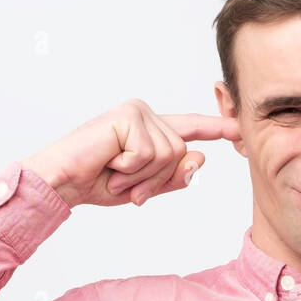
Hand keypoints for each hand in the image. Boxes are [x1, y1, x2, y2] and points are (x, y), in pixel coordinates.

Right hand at [22, 99, 240, 207]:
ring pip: (168, 154)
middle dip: (154, 179)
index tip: (240, 130)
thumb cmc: (97, 183)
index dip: (217, 129)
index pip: (190, 129)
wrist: (61, 183)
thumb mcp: (144, 188)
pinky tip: (108, 162)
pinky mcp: (127, 116)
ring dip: (140, 175)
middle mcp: (147, 115)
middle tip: (123, 182)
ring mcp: (137, 112)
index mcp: (152, 130)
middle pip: (181, 153)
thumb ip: (174, 177)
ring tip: (114, 172)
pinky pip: (148, 153)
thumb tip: (200, 158)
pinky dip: (129, 167)